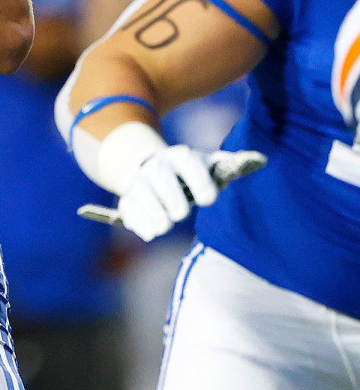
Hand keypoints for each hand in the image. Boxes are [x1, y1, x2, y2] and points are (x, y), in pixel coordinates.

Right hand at [112, 146, 266, 241]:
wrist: (150, 167)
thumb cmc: (190, 174)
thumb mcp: (209, 167)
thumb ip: (232, 166)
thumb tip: (261, 160)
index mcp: (182, 156)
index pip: (190, 164)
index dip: (199, 182)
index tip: (209, 200)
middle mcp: (158, 165)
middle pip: (161, 178)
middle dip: (171, 198)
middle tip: (181, 214)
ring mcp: (139, 180)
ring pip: (140, 192)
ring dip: (153, 212)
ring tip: (164, 227)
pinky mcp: (127, 196)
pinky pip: (128, 207)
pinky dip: (137, 221)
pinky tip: (149, 233)